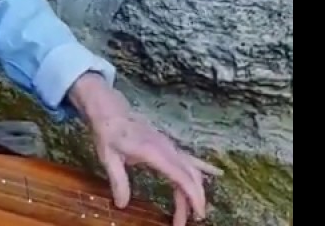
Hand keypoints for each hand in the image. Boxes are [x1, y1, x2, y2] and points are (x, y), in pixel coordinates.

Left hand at [68, 74, 222, 225]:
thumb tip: (122, 205)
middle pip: (190, 176)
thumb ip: (118, 181)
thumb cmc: (108, 132)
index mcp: (155, 152)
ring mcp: (170, 146)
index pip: (181, 177)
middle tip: (188, 221)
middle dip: (194, 200)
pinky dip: (202, 167)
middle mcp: (167, 149)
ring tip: (193, 210)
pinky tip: (216, 173)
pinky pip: (189, 157)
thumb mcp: (108, 157)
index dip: (192, 197)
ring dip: (195, 189)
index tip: (197, 215)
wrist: (111, 110)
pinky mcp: (168, 146)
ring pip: (192, 169)